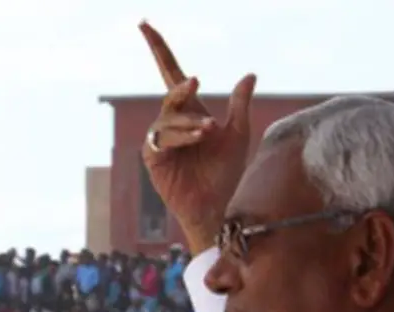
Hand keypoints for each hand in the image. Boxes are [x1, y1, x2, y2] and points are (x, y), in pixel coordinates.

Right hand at [138, 21, 256, 253]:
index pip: (170, 72)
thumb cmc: (226, 173)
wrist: (217, 205)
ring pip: (168, 117)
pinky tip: (199, 138)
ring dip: (189, 121)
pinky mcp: (154, 157)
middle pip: (169, 94)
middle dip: (181, 89)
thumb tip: (249, 74)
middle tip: (197, 83)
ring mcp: (161, 140)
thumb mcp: (239, 134)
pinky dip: (182, 135)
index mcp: (190, 111)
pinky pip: (163, 138)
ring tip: (209, 131)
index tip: (144, 24)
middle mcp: (172, 122)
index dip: (158, 48)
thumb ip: (240, 105)